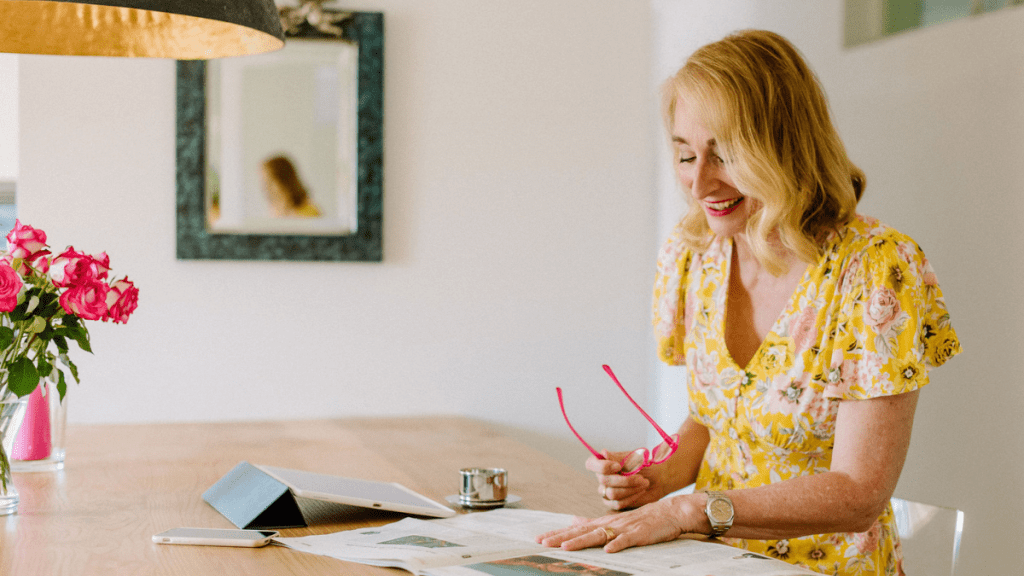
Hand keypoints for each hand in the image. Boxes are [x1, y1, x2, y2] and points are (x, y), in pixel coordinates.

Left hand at [535, 497, 697, 552]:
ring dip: (581, 541)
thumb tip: (572, 520)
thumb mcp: (614, 520)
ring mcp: (624, 529)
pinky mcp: (639, 534)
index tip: (540, 538)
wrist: (669, 512)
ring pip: (599, 535)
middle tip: (542, 542)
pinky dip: (617, 544)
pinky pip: (627, 540)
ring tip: (565, 547)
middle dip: (561, 538)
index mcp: (604, 523)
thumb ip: (593, 522)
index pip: (576, 529)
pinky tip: (608, 550)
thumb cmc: (642, 519)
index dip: (558, 533)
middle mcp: (610, 524)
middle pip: (582, 532)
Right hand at [590, 450, 672, 509]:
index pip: (591, 464)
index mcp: (603, 462)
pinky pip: (617, 504)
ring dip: (631, 488)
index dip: (602, 466)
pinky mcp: (614, 503)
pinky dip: (632, 497)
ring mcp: (606, 491)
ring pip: (612, 493)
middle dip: (625, 480)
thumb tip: (603, 453)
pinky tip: (640, 491)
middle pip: (604, 481)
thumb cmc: (644, 466)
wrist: (657, 478)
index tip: (618, 466)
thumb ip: (617, 458)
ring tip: (644, 483)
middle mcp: (602, 477)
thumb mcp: (633, 458)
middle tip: (641, 477)